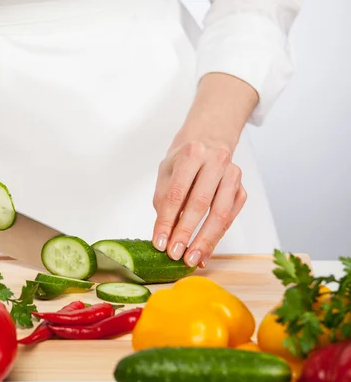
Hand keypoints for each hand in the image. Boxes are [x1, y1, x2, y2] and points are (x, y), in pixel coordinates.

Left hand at [152, 141, 246, 267]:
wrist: (209, 142)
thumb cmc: (183, 162)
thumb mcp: (166, 174)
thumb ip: (164, 203)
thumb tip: (163, 237)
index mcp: (192, 153)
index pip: (176, 194)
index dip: (167, 221)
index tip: (160, 243)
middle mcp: (216, 162)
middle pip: (200, 204)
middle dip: (186, 233)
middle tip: (175, 254)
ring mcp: (233, 176)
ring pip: (220, 214)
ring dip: (205, 240)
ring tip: (191, 259)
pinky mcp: (241, 191)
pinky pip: (229, 219)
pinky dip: (215, 239)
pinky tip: (204, 253)